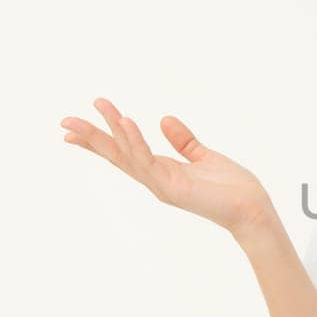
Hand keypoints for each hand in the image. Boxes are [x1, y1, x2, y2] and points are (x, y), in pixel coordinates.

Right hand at [61, 97, 272, 234]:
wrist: (252, 209)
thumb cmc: (232, 188)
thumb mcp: (204, 157)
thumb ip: (184, 140)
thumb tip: (164, 119)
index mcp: (161, 171)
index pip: (124, 153)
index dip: (100, 141)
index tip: (73, 130)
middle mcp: (156, 179)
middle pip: (117, 155)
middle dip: (91, 138)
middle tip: (64, 121)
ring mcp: (161, 185)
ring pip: (128, 155)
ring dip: (111, 132)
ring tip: (98, 107)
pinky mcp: (173, 188)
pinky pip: (149, 161)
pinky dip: (136, 141)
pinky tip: (126, 122)